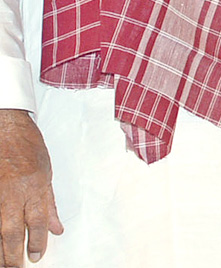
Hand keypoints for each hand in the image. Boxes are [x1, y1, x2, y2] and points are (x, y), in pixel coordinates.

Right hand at [0, 110, 61, 264]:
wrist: (6, 126)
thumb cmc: (27, 146)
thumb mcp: (46, 172)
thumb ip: (49, 203)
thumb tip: (56, 229)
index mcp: (35, 186)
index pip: (38, 221)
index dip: (39, 242)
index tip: (37, 256)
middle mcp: (14, 192)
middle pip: (13, 231)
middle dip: (14, 254)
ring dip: (0, 249)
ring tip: (3, 263)